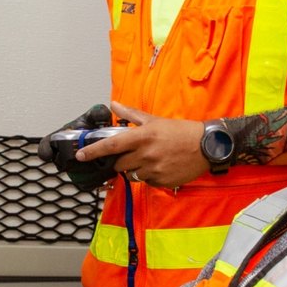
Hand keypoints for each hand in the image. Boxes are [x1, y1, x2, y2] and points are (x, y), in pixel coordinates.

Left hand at [74, 101, 205, 187]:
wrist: (206, 146)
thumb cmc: (180, 131)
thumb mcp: (155, 120)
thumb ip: (131, 115)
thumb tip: (114, 104)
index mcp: (142, 137)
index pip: (111, 145)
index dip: (93, 151)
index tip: (80, 155)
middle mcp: (146, 154)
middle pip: (119, 164)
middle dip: (121, 161)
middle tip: (132, 154)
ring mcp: (154, 170)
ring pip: (132, 175)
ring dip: (135, 169)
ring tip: (151, 159)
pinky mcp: (162, 182)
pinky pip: (146, 182)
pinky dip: (149, 176)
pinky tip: (161, 167)